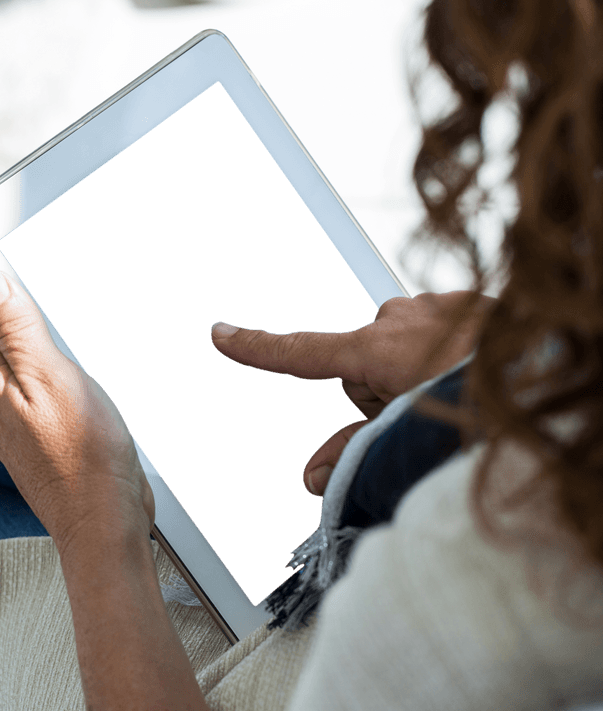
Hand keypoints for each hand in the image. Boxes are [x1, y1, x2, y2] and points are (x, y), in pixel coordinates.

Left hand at [0, 270, 153, 555]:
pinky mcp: (36, 441)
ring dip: (50, 354)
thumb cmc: (85, 455)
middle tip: (70, 322)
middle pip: (4, 340)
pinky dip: (60, 383)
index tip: (44, 287)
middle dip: (34, 323)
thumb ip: (17, 330)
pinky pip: (41, 395)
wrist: (103, 524)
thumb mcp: (52, 378)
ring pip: (25, 368)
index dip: (13, 292)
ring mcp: (12, 426)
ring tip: (81, 356)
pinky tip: (85, 389)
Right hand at [210, 291, 492, 495]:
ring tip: (458, 392)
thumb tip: (310, 479)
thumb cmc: (487, 407)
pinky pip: (433, 328)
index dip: (255, 348)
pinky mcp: (464, 301)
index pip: (300, 352)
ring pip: (399, 346)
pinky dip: (445, 351)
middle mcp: (399, 317)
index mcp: (377, 348)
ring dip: (416, 370)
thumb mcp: (410, 438)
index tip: (220, 334)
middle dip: (380, 390)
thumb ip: (355, 454)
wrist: (559, 366)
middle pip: (360, 364)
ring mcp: (435, 305)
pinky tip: (474, 370)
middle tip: (420, 415)